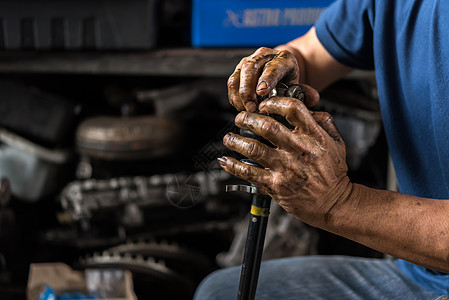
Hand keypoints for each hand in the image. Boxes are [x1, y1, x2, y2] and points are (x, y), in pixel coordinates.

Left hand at [218, 97, 352, 226]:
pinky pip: (249, 173)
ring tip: (229, 137)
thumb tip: (309, 108)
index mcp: (314, 136)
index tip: (264, 105)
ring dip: (236, 140)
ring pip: (254, 148)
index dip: (274, 102)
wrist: (333, 203)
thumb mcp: (337, 142)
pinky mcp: (275, 185)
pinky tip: (226, 160)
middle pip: (267, 127)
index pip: (292, 109)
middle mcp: (298, 150)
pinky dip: (233, 165)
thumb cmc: (333, 173)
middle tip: (239, 118)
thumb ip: (323, 122)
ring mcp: (286, 168)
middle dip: (247, 118)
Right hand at [228, 47, 316, 111]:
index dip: (267, 79)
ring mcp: (248, 62)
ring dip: (239, 95)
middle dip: (248, 91)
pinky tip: (240, 107)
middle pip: (250, 69)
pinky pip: (232, 83)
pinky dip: (234, 97)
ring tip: (246, 110)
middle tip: (252, 108)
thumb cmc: (288, 78)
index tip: (262, 92)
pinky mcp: (238, 70)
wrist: (280, 69)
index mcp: (282, 58)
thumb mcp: (299, 85)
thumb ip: (306, 92)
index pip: (273, 66)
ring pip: (237, 75)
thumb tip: (313, 98)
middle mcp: (263, 56)